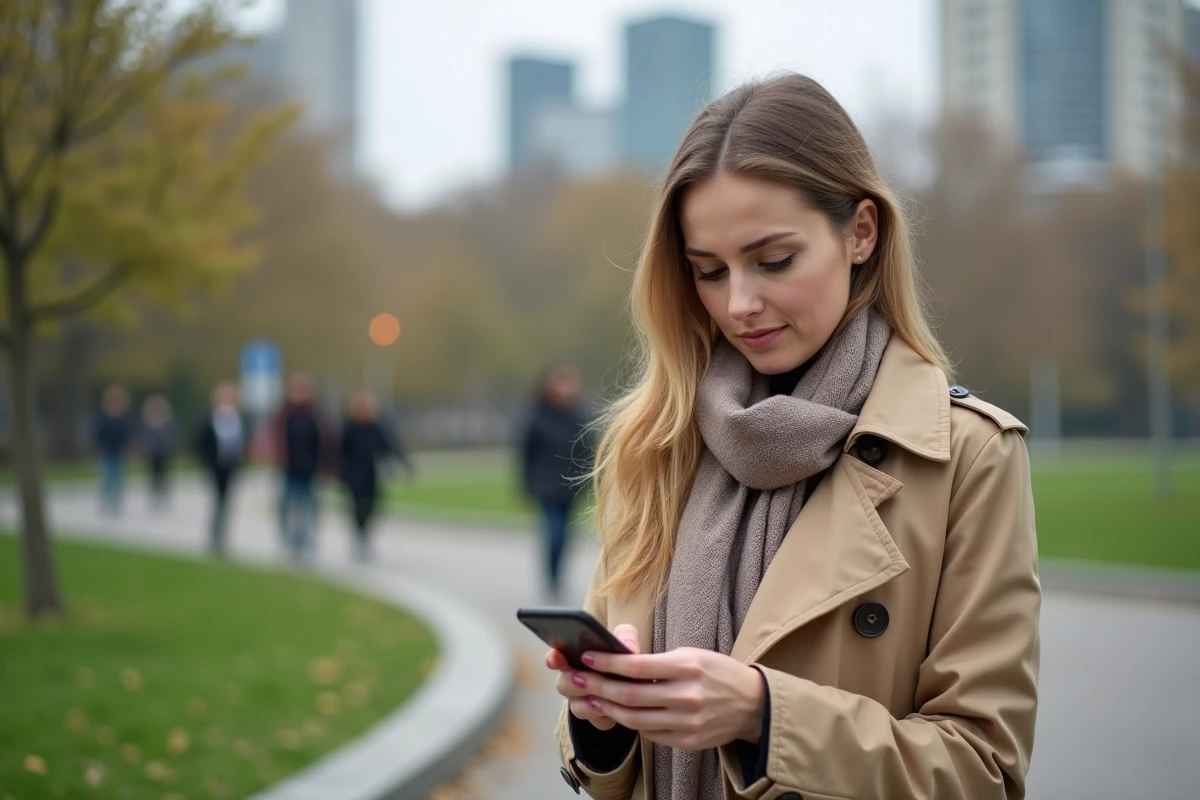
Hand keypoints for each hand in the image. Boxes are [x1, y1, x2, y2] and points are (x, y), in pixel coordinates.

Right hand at [546, 623, 640, 732]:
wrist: (638, 684)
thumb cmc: (624, 657)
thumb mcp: (625, 641)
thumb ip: (625, 636)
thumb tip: (629, 648)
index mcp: (575, 658)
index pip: (555, 657)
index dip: (553, 658)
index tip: (556, 658)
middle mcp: (574, 681)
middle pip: (562, 685)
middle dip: (572, 683)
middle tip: (581, 678)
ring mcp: (583, 702)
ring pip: (577, 707)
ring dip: (589, 702)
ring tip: (604, 696)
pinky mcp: (598, 719)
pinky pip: (596, 721)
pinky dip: (606, 716)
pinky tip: (618, 708)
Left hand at [574, 641, 764, 750]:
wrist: (752, 704)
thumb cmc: (717, 672)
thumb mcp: (692, 655)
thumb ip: (658, 662)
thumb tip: (620, 663)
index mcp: (686, 668)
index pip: (636, 667)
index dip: (607, 663)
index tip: (587, 657)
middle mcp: (686, 697)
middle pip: (629, 695)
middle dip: (598, 687)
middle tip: (578, 680)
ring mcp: (686, 723)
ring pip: (634, 719)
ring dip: (608, 709)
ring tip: (591, 699)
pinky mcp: (687, 742)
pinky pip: (650, 733)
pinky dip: (632, 723)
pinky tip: (619, 713)